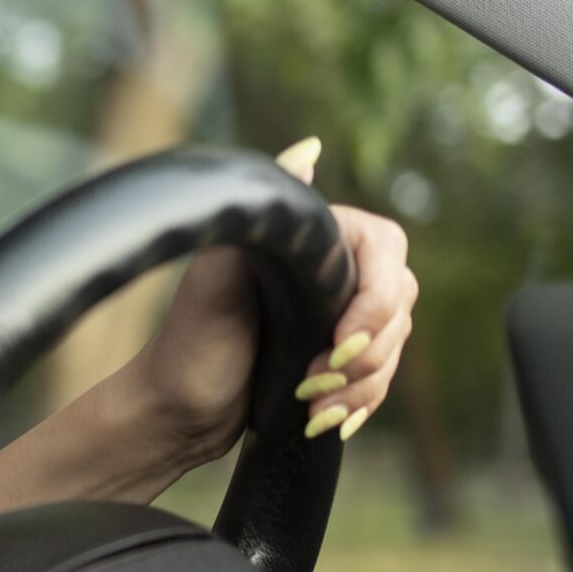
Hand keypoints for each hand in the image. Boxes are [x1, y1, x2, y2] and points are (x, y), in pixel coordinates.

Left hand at [121, 136, 419, 468]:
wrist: (173, 410)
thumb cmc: (189, 342)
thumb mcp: (217, 275)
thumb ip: (262, 218)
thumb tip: (307, 150)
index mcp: (310, 240)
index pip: (386, 252)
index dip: (375, 303)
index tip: (337, 343)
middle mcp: (328, 270)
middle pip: (399, 305)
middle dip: (366, 357)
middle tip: (313, 384)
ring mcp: (335, 315)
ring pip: (394, 346)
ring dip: (363, 387)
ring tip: (312, 408)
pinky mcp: (334, 357)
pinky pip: (381, 377)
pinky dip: (362, 403)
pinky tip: (330, 421)